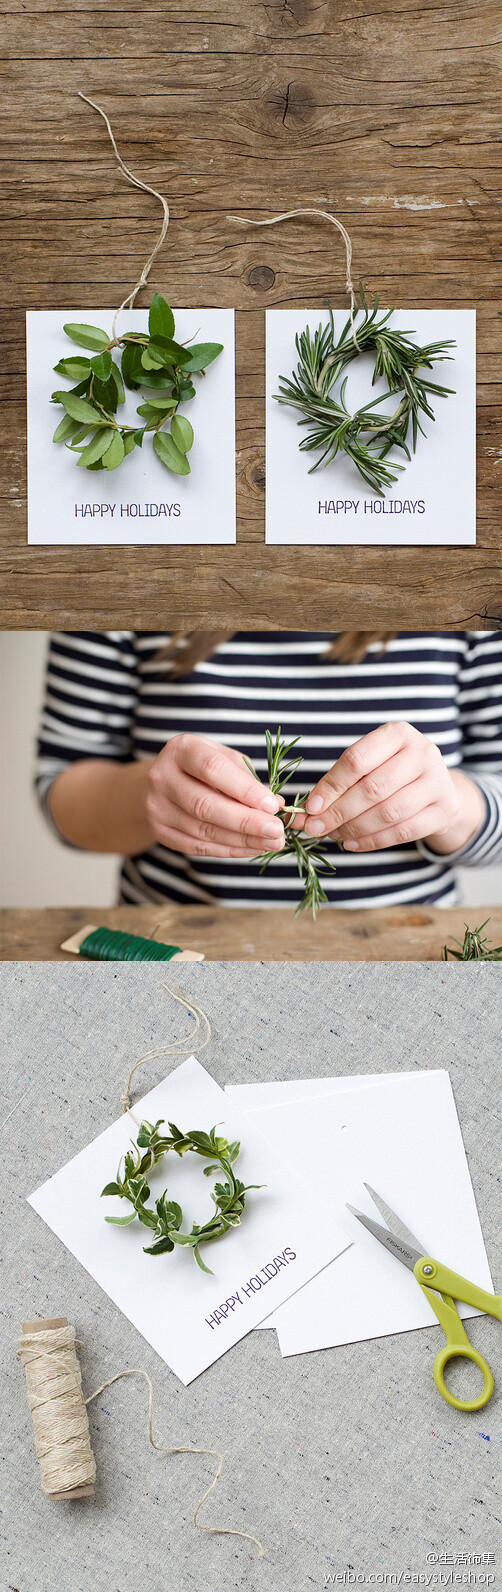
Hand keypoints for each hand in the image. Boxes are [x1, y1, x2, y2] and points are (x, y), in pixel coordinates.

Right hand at [146, 733, 285, 857]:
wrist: (165, 781)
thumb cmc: (202, 767)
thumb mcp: (224, 758)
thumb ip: (249, 778)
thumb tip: (278, 805)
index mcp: (181, 749)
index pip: (213, 769)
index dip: (245, 789)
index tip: (272, 805)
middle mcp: (162, 777)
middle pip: (205, 805)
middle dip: (246, 821)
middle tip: (276, 830)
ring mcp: (157, 806)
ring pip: (203, 830)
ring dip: (242, 840)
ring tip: (271, 842)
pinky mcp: (159, 830)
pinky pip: (197, 847)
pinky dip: (229, 850)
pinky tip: (252, 848)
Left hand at [300, 721, 484, 853]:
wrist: (437, 786)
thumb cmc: (390, 771)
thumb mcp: (368, 765)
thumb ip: (338, 784)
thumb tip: (305, 814)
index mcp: (398, 733)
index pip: (357, 760)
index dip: (330, 786)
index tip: (310, 807)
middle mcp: (422, 752)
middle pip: (372, 788)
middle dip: (339, 812)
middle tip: (315, 828)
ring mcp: (438, 781)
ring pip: (388, 813)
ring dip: (354, 829)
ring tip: (333, 835)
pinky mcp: (445, 809)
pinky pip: (404, 831)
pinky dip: (373, 841)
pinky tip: (352, 843)